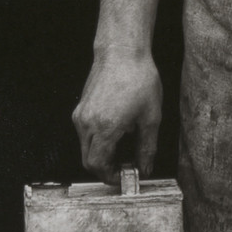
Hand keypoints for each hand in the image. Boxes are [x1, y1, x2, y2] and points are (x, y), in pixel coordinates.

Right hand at [73, 52, 162, 178]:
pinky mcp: (80, 109)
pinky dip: (97, 142)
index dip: (110, 177)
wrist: (122, 53)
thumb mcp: (151, 118)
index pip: (98, 165)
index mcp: (105, 127)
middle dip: (105, 169)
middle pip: (88, 161)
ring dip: (101, 155)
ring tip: (124, 150)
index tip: (124, 178)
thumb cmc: (138, 79)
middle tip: (125, 169)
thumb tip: (144, 168)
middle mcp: (87, 123)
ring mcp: (80, 115)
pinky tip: (117, 133)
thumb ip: (147, 148)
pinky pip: (84, 134)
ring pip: (85, 148)